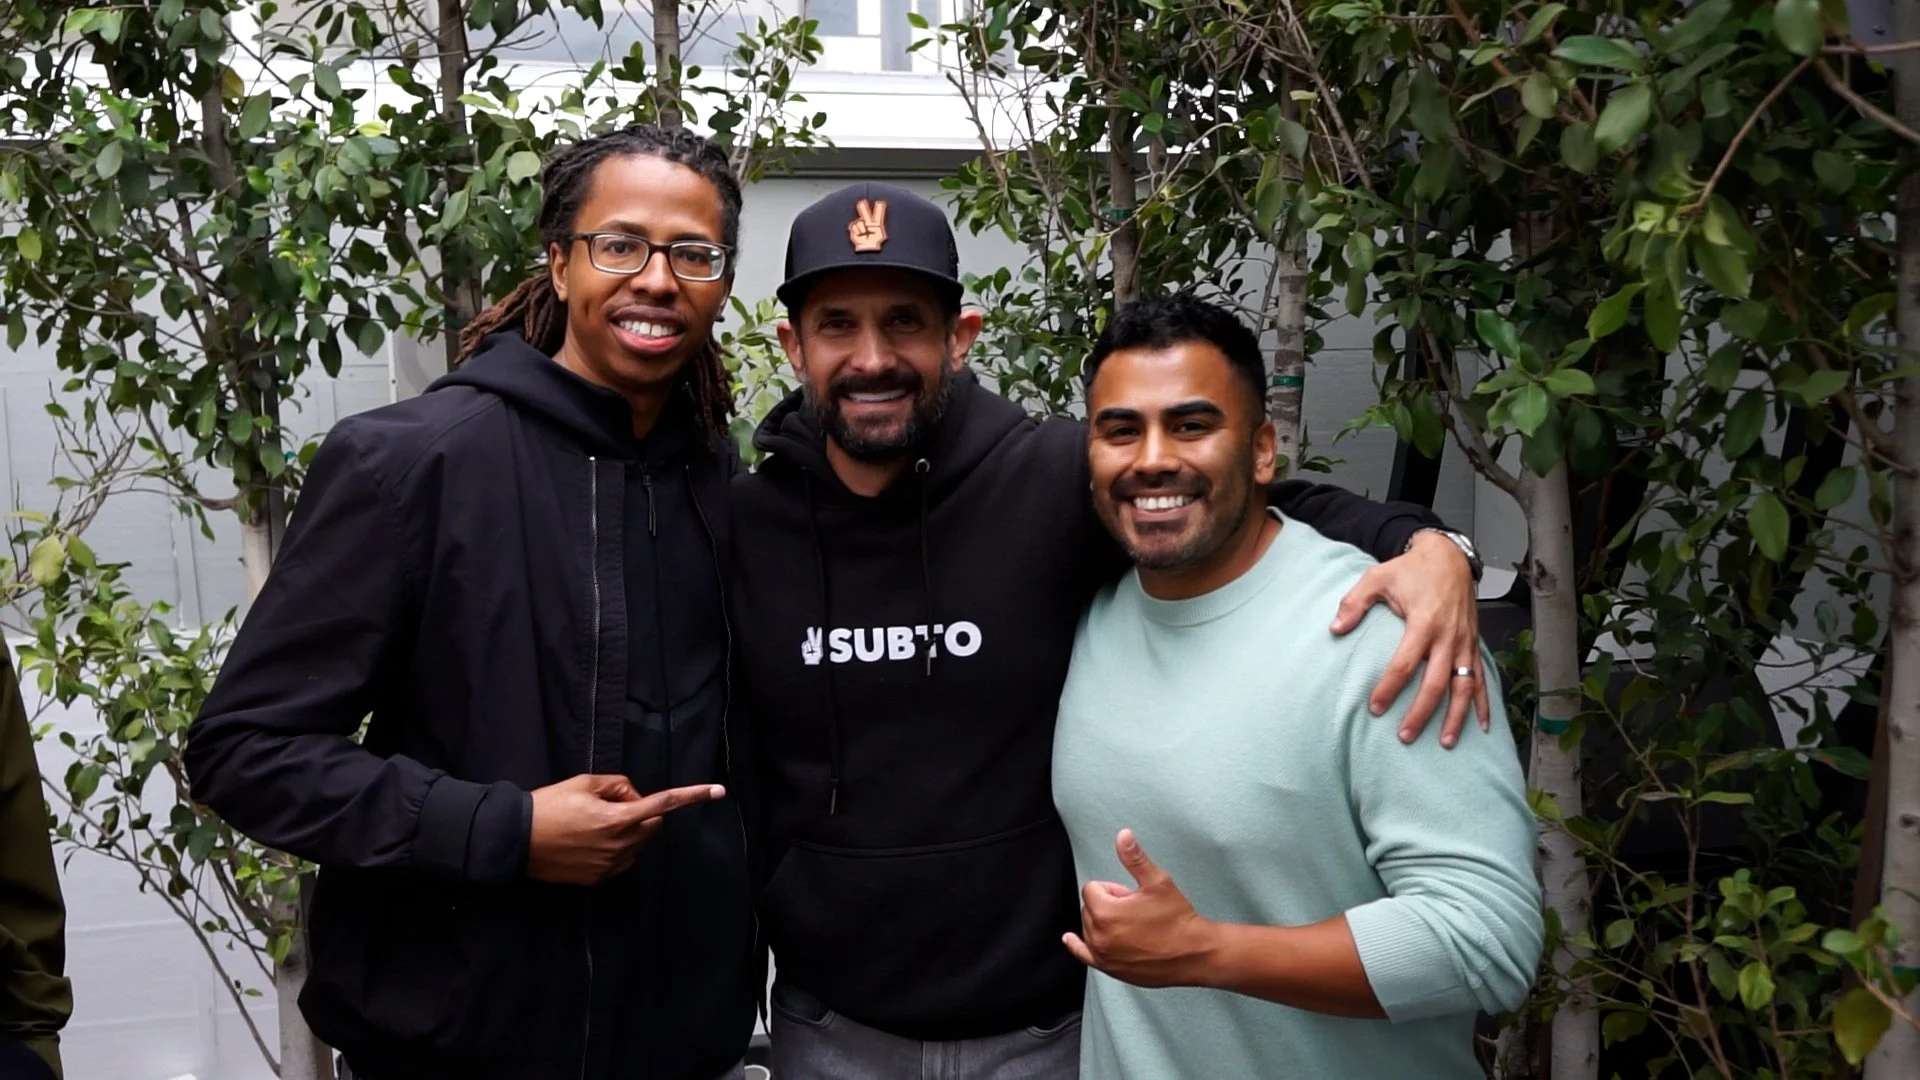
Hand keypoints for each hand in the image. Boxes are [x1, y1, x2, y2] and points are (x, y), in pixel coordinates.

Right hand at [526, 774, 724, 885]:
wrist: (516, 839)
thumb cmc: (549, 806)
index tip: (718, 790)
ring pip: (638, 843)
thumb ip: (618, 785)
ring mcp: (610, 865)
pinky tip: (588, 842)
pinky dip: (616, 848)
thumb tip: (633, 798)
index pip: (663, 804)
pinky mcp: (598, 878)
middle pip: (652, 824)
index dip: (692, 795)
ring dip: (628, 831)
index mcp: (617, 819)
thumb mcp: (584, 783)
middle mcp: (619, 845)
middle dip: (641, 812)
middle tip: (608, 804)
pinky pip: (622, 859)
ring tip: (592, 825)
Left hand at [1062, 829, 1216, 988]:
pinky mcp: (1109, 968)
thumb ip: (1134, 858)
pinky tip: (1070, 939)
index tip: (1132, 896)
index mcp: (1105, 912)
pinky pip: (1083, 954)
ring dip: (1104, 922)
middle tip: (1136, 910)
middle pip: (1089, 907)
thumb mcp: (1157, 882)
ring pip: (1090, 927)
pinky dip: (1076, 945)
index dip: (1114, 888)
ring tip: (1134, 926)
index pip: (1093, 888)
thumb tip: (1123, 835)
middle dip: (1109, 904)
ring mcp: (1102, 955)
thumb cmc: (1177, 919)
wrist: (1193, 954)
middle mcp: (1098, 936)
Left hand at [1329, 530, 1488, 747]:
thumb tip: (1335, 628)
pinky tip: (1483, 726)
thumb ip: (1354, 603)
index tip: (1374, 708)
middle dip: (1421, 713)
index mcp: (1424, 622)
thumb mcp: (1376, 577)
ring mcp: (1464, 643)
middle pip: (1436, 683)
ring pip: (1464, 687)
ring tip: (1446, 743)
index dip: (1389, 688)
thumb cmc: (1410, 569)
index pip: (1404, 664)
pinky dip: (1484, 703)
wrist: (1448, 556)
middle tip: (1405, 736)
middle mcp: (1448, 637)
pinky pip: (1482, 678)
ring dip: (1456, 716)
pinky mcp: (1473, 645)